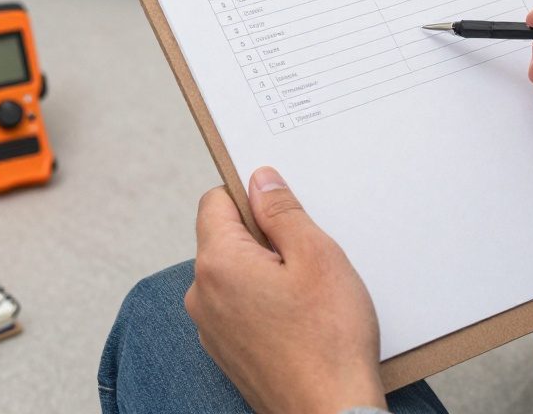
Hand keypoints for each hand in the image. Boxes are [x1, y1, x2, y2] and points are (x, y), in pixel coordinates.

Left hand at [186, 167, 385, 413]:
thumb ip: (282, 210)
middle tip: (307, 258)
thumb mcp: (317, 255)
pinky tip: (299, 319)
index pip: (215, 201)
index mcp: (217, 264)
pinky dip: (265, 303)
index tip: (282, 206)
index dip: (250, 195)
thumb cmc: (330, 342)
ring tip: (308, 294)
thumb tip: (260, 180)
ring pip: (235, 274)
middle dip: (264, 238)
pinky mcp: (226, 352)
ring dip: (267, 272)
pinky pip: (240, 307)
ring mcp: (211, 328)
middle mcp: (202, 296)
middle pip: (226, 238)